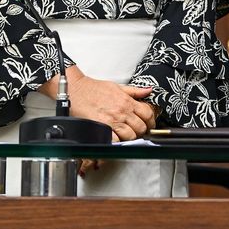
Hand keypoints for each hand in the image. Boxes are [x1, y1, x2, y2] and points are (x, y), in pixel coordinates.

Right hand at [41, 66, 155, 141]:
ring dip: (130, 137)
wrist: (77, 91)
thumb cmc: (94, 89)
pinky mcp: (102, 128)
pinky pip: (116, 141)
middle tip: (137, 131)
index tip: (149, 125)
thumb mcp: (118, 86)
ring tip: (126, 134)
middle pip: (141, 127)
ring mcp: (112, 121)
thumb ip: (135, 91)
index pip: (147, 114)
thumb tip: (148, 91)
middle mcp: (122, 112)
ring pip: (130, 136)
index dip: (151, 121)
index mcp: (127, 101)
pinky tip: (116, 138)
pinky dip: (117, 142)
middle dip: (141, 131)